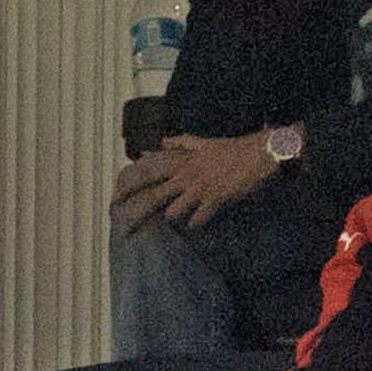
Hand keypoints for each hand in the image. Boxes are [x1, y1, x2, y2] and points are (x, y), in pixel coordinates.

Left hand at [114, 131, 279, 232]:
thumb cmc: (229, 149)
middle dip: (136, 214)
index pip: (146, 173)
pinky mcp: (215, 199)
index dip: (128, 186)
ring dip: (174, 216)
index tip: (115, 199)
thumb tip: (160, 142)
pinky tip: (197, 221)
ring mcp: (199, 189)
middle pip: (153, 197)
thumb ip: (179, 143)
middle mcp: (185, 176)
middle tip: (125, 228)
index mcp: (181, 161)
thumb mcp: (201, 143)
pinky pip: (197, 219)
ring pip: (173, 212)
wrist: (256, 154)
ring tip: (179, 214)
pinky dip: (196, 222)